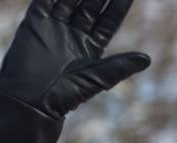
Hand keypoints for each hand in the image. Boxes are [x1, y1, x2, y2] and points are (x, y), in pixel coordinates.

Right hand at [0, 0, 149, 118]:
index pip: (108, 20)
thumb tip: (147, 59)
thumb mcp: (96, 78)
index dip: (119, 5)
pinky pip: (46, 0)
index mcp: (90, 48)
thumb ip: (119, 66)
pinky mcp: (35, 22)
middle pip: (91, 5)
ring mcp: (55, 27)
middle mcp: (74, 35)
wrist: (30, 100)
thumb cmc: (65, 94)